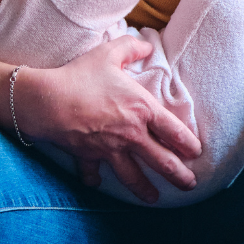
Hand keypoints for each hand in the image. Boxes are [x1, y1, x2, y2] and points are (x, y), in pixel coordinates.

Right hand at [16, 35, 201, 203]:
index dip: (188, 143)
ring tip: (155, 199)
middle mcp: (131, 134)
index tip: (197, 152)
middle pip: (161, 160)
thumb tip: (147, 45)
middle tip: (190, 185)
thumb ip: (132, 47)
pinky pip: (93, 172)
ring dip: (144, 189)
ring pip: (132, 176)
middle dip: (178, 175)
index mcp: (142, 109)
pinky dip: (94, 179)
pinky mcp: (88, 157)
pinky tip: (97, 184)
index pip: (173, 130)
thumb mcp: (110, 53)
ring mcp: (110, 149)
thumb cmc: (81, 76)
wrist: (47, 100)